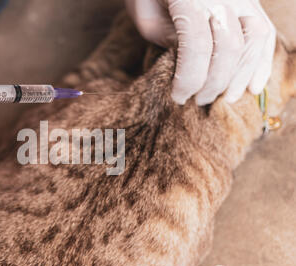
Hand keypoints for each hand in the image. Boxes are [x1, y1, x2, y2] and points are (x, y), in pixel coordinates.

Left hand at [126, 0, 275, 104]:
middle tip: (199, 101)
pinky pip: (265, 30)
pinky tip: (253, 85)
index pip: (197, 46)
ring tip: (226, 98)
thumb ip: (168, 41)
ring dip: (241, 76)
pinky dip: (261, 60)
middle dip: (214, 82)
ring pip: (254, 39)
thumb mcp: (147, 17)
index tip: (179, 97)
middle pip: (229, 46)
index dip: (189, 79)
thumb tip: (191, 72)